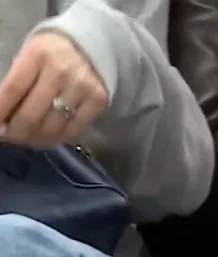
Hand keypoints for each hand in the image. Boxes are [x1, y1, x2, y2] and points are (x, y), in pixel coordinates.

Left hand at [0, 32, 109, 147]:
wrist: (90, 47)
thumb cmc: (50, 54)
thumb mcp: (28, 58)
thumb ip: (16, 86)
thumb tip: (3, 120)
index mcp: (37, 55)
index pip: (13, 89)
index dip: (1, 112)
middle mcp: (61, 71)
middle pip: (31, 114)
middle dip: (15, 132)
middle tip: (10, 136)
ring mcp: (82, 87)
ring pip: (52, 128)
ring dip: (34, 139)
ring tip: (27, 138)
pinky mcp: (99, 101)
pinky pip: (73, 131)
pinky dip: (57, 139)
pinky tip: (48, 137)